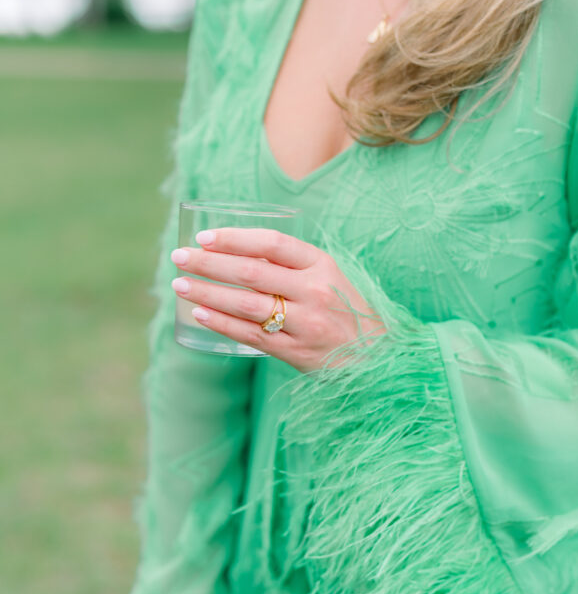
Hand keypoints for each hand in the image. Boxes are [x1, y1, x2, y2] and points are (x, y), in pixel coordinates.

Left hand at [170, 227, 386, 372]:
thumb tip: (238, 252)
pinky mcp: (297, 353)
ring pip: (246, 304)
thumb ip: (295, 266)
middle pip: (251, 271)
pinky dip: (222, 323)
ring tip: (180, 284)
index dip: (235, 237)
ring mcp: (305, 324)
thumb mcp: (332, 278)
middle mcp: (314, 292)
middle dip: (209, 263)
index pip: (272, 243)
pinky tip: (200, 314)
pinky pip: (251, 336)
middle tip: (179, 256)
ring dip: (207, 292)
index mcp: (323, 265)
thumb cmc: (350, 312)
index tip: (204, 236)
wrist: (381, 357)